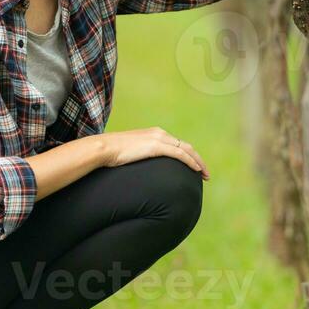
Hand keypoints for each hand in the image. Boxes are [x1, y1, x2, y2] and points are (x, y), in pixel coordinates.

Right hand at [95, 127, 210, 179]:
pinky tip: (196, 170)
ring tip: (205, 174)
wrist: (103, 148)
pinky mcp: (156, 146)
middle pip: (186, 146)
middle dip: (198, 159)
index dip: (188, 155)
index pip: (176, 144)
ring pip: (187, 150)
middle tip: (204, 172)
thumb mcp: (129, 153)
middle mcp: (158, 133)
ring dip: (198, 162)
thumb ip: (138, 156)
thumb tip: (139, 168)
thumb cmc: (111, 153)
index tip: (193, 167)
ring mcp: (158, 139)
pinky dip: (191, 162)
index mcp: (153, 133)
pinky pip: (180, 154)